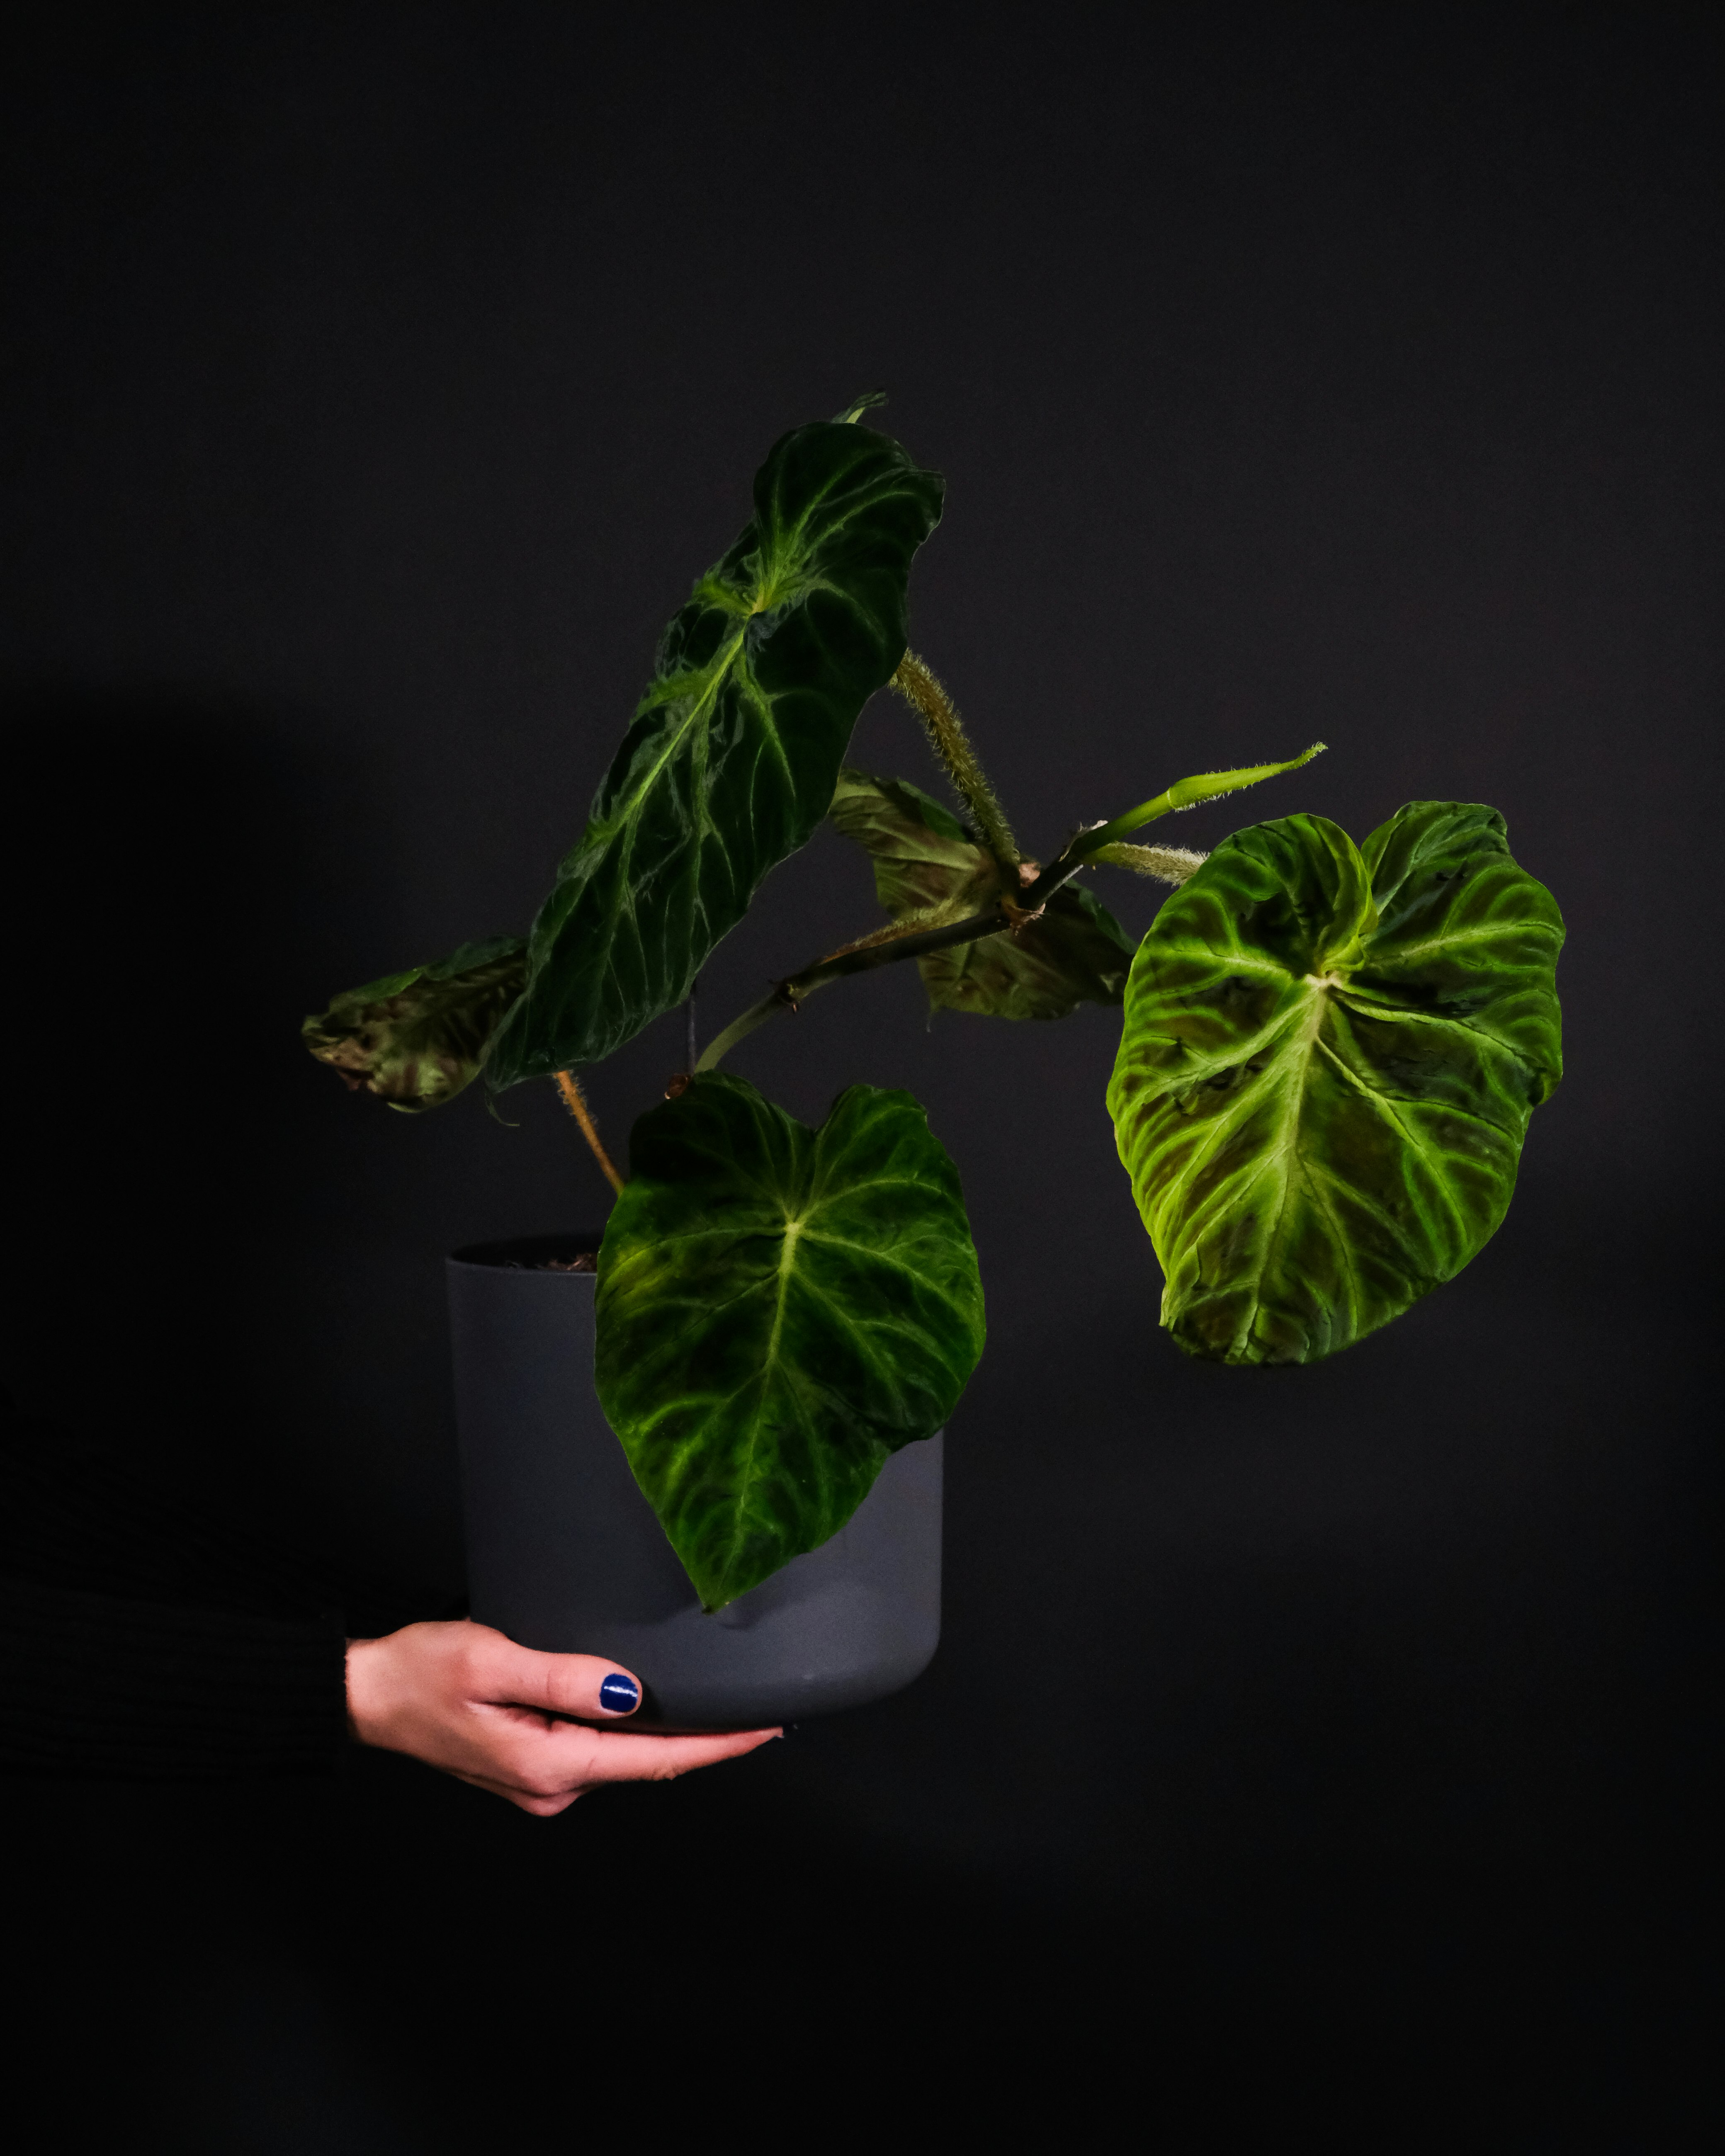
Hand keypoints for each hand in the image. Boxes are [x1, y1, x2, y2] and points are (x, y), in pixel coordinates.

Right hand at [345, 1618, 779, 1814]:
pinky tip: (649, 1702)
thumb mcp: (491, 1661)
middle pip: (645, 1760)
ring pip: (621, 1753)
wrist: (366, 1694)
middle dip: (704, 1738)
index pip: (653, 1758)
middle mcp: (551, 1786)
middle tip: (761, 1705)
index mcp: (547, 1765)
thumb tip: (630, 1692)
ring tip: (715, 1697)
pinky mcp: (532, 1764)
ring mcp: (541, 1781)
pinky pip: (596, 1747)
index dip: (717, 1745)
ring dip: (665, 1731)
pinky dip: (629, 1727)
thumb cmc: (419, 1673)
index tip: (767, 1728)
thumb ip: (563, 1678)